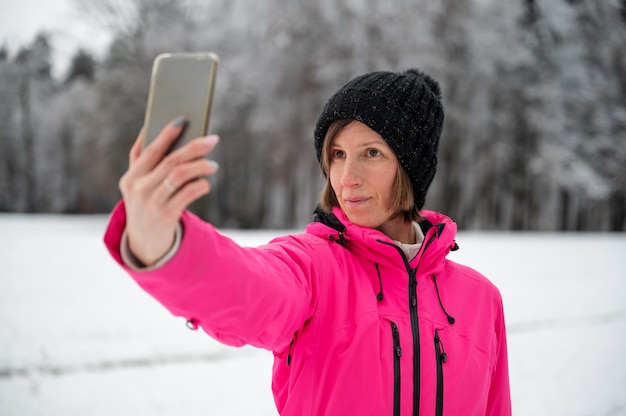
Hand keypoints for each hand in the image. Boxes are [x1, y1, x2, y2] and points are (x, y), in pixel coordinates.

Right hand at [119, 117, 219, 265]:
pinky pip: (188, 193)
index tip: (183, 120)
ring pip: (180, 175)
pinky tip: (206, 183)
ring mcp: (152, 203)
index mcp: (131, 177)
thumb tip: (149, 129)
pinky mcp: (166, 216)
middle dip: (194, 147)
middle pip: (170, 161)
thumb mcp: (136, 185)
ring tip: (213, 164)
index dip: (167, 134)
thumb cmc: (145, 204)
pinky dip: (200, 184)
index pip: (151, 151)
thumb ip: (140, 160)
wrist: (144, 243)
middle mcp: (139, 189)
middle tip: (213, 140)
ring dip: (201, 166)